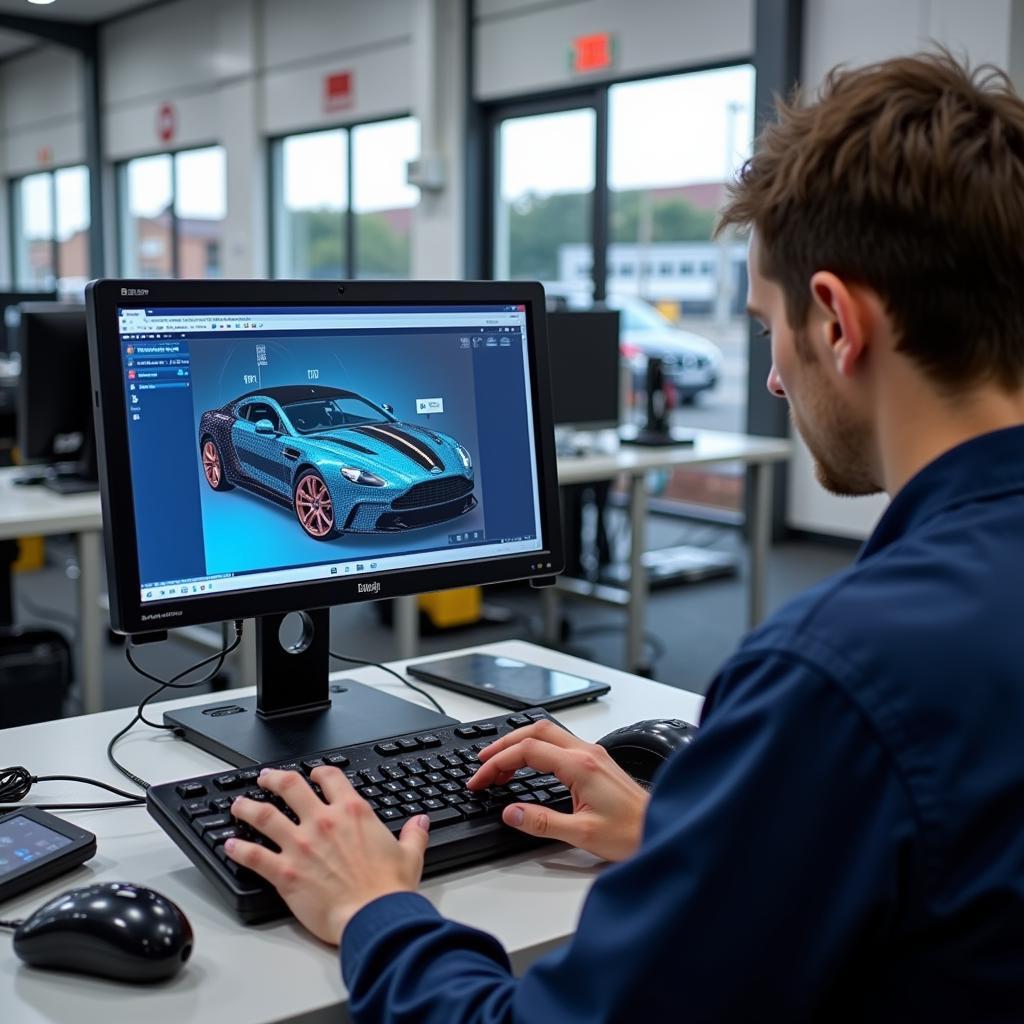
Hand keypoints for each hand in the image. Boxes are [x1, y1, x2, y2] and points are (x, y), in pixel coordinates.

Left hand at [226, 767, 428, 945]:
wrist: (374, 917)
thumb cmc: (389, 889)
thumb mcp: (409, 855)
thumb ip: (413, 834)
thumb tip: (420, 822)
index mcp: (352, 813)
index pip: (331, 778)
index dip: (320, 772)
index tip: (314, 774)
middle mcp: (322, 822)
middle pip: (290, 787)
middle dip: (274, 779)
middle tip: (265, 778)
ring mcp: (300, 846)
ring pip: (265, 816)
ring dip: (248, 808)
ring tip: (238, 805)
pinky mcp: (285, 873)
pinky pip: (254, 856)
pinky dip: (238, 850)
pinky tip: (229, 845)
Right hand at [467, 720, 648, 861]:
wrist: (663, 830)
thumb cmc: (632, 833)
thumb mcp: (582, 834)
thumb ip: (542, 823)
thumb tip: (511, 812)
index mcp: (580, 766)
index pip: (528, 751)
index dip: (498, 763)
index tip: (480, 779)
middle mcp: (587, 753)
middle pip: (535, 731)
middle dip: (504, 745)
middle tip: (483, 764)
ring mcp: (593, 755)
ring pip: (548, 733)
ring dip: (520, 743)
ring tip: (500, 764)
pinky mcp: (597, 762)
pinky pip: (559, 743)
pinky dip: (536, 749)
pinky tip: (529, 765)